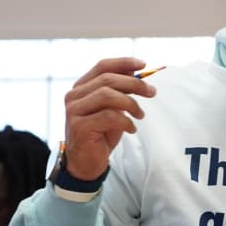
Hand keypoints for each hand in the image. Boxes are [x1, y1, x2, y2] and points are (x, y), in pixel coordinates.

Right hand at [63, 58, 155, 179]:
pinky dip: (125, 121)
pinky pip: (108, 116)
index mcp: (81, 87)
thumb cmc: (101, 133)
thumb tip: (135, 72)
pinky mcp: (79, 126)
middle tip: (151, 92)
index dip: (123, 63)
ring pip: (107, 95)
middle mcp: (74, 96)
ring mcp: (74, 111)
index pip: (102, 66)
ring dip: (131, 104)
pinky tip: (131, 128)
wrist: (87, 162)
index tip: (144, 65)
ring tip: (140, 115)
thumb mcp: (113, 108)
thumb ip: (119, 91)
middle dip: (134, 84)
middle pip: (108, 80)